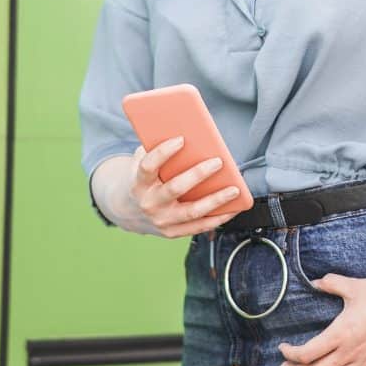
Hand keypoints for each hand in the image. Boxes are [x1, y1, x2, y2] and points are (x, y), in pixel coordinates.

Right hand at [122, 137, 242, 237]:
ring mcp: (161, 220)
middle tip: (218, 162)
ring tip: (234, 189)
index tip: (181, 139)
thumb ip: (157, 148)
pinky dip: (219, 218)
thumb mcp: (143, 162)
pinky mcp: (173, 232)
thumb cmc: (147, 179)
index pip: (148, 166)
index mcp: (139, 182)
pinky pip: (199, 226)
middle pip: (175, 188)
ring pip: (192, 211)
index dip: (163, 152)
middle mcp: (149, 203)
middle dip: (198, 174)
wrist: (131, 211)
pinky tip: (234, 207)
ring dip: (215, 200)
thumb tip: (188, 133)